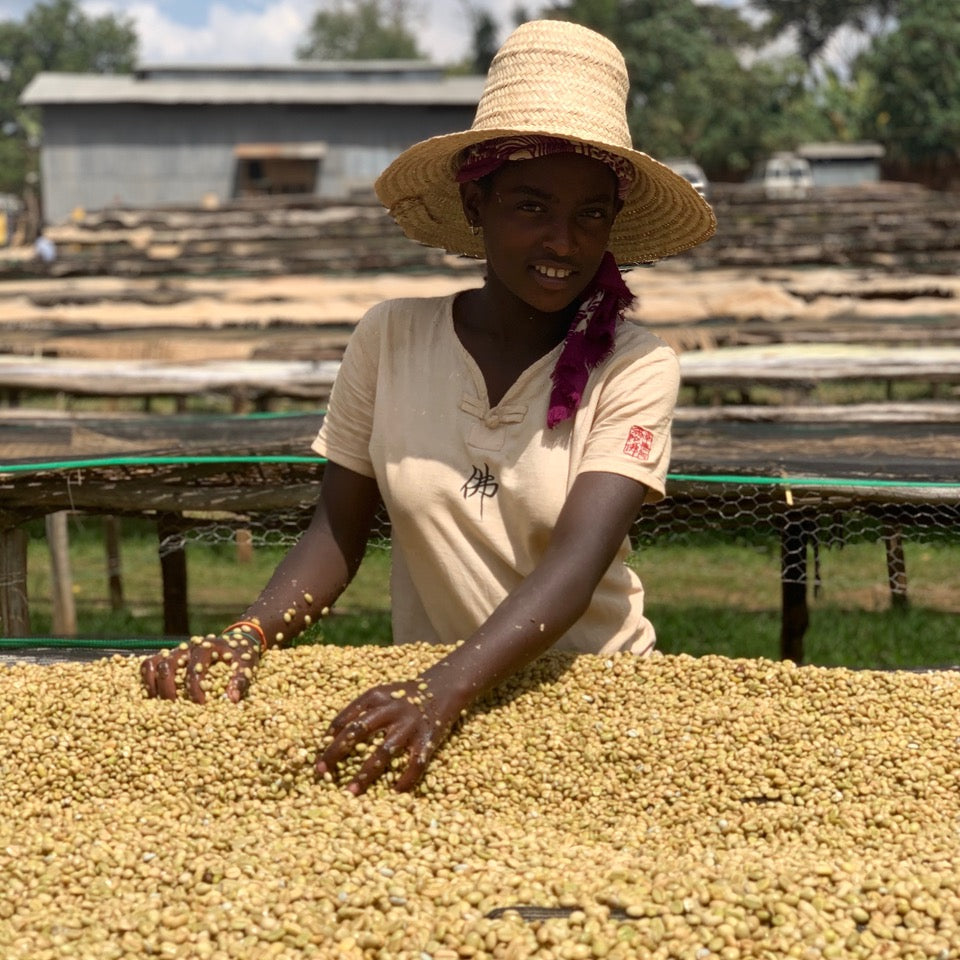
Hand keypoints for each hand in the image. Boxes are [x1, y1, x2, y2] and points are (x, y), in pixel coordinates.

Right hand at [140, 631, 260, 703]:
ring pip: (155, 664)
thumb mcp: (246, 664)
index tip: (199, 705)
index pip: (194, 670)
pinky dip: (147, 678)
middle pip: (168, 666)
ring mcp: (176, 651)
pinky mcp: (169, 656)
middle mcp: (187, 648)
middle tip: (175, 708)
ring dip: (154, 684)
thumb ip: (240, 680)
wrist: (238, 638)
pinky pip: (150, 663)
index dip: (194, 689)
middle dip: (169, 690)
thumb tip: (231, 700)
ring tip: (158, 703)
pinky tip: (152, 695)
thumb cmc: (242, 654)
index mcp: (206, 648)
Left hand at [316, 679, 460, 794]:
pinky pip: (415, 764)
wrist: (443, 688)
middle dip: (337, 753)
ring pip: (383, 752)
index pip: (346, 718)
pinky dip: (405, 780)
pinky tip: (395, 791)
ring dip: (365, 774)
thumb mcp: (382, 694)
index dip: (330, 738)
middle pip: (358, 732)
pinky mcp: (428, 738)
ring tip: (351, 792)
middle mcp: (392, 709)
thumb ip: (361, 710)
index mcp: (376, 696)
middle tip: (321, 772)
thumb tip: (332, 735)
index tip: (318, 758)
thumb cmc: (405, 695)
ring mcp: (410, 725)